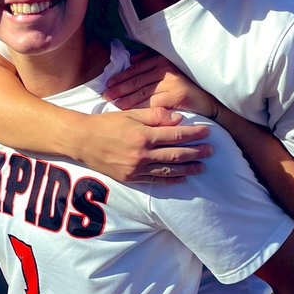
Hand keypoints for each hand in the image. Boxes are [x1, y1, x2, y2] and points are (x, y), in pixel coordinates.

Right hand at [81, 107, 212, 183]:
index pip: (176, 134)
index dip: (194, 134)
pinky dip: (170, 180)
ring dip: (188, 169)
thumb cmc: (107, 124)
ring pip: (168, 169)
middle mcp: (142, 154)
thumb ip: (156, 116)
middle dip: (196, 152)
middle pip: (176, 154)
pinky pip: (155, 180)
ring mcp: (136, 168)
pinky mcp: (130, 178)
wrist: (82, 141)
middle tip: (211, 151)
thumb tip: (179, 119)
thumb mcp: (131, 113)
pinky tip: (181, 178)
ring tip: (202, 167)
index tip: (207, 132)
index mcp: (143, 135)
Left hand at [104, 52, 217, 119]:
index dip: (121, 76)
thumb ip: (152, 62)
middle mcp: (166, 70)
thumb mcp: (171, 70)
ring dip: (126, 98)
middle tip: (105, 95)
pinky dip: (139, 107)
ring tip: (113, 104)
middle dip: (119, 88)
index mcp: (163, 61)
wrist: (210, 101)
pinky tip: (129, 111)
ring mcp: (170, 83)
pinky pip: (152, 103)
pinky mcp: (175, 97)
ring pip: (142, 91)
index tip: (108, 83)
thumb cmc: (188, 88)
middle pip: (137, 80)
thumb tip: (133, 59)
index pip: (137, 69)